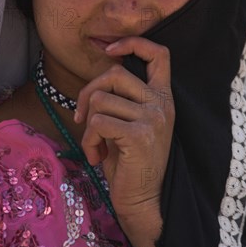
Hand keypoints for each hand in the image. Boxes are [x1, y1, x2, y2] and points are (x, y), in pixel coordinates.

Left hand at [75, 37, 174, 219]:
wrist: (144, 202)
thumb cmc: (131, 164)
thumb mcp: (131, 123)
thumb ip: (122, 99)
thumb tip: (98, 76)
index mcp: (163, 97)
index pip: (159, 54)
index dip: (133, 43)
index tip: (110, 50)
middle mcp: (162, 104)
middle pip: (114, 73)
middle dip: (88, 92)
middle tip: (82, 117)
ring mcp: (153, 118)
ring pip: (100, 98)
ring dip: (88, 124)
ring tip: (96, 144)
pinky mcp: (140, 135)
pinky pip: (97, 121)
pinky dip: (88, 140)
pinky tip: (97, 157)